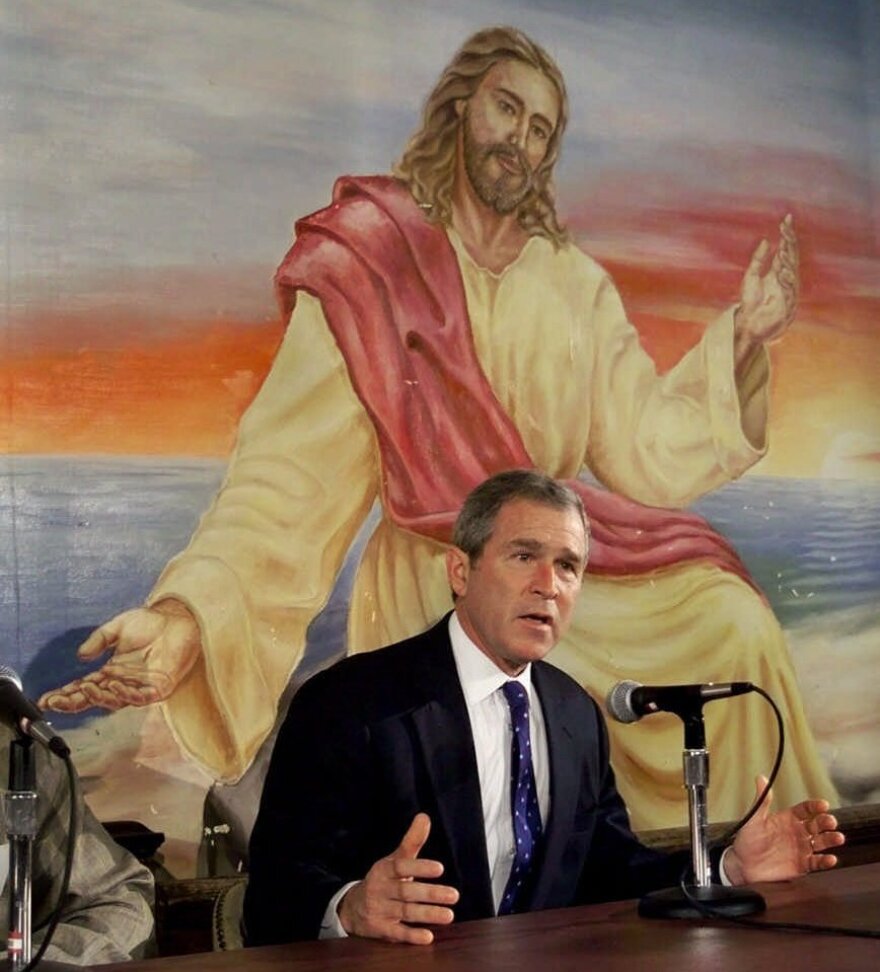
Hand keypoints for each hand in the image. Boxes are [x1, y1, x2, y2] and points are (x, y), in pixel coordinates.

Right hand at [38, 600, 200, 712]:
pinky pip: (141, 697)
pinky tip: (113, 685)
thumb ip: (99, 639)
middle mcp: (123, 682)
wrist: (179, 618)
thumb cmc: (152, 623)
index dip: (65, 695)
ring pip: (115, 701)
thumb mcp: (118, 627)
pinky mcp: (159, 688)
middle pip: (95, 699)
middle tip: (58, 701)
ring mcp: (141, 687)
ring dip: (99, 696)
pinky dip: (126, 694)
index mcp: (111, 671)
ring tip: (86, 687)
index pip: (84, 687)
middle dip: (75, 701)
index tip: (46, 699)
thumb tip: (81, 655)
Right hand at [338, 813, 458, 944]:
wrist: (352, 907)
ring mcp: (379, 910)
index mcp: (384, 869)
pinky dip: (412, 936)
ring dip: (427, 914)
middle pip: (406, 891)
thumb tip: (424, 816)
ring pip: (405, 912)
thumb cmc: (382, 880)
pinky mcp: (379, 929)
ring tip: (449, 915)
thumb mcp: (394, 860)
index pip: (402, 867)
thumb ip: (411, 841)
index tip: (440, 868)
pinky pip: (396, 933)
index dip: (420, 867)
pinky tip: (428, 937)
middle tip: (454, 895)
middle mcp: (380, 889)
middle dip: (430, 894)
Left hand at [724, 775, 843, 884]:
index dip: (815, 806)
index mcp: (788, 818)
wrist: (743, 865)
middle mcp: (798, 832)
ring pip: (821, 842)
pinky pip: (816, 862)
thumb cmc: (748, 839)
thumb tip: (761, 777)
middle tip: (831, 821)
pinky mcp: (802, 865)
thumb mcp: (754, 818)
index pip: (805, 809)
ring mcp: (801, 849)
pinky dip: (825, 861)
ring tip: (838, 837)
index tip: (823, 804)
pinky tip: (831, 858)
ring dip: (830, 840)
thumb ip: (761, 800)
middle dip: (825, 822)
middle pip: (816, 825)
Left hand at [733, 214, 798, 366]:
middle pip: (791, 257)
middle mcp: (786, 279)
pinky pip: (789, 291)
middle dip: (789, 243)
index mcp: (778, 271)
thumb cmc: (750, 301)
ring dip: (788, 261)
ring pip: (792, 273)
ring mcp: (788, 291)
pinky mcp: (787, 306)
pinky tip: (783, 272)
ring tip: (783, 250)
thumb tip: (767, 240)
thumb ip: (758, 259)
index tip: (786, 219)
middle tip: (786, 229)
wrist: (748, 323)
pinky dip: (786, 282)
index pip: (786, 249)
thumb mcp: (751, 276)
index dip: (787, 235)